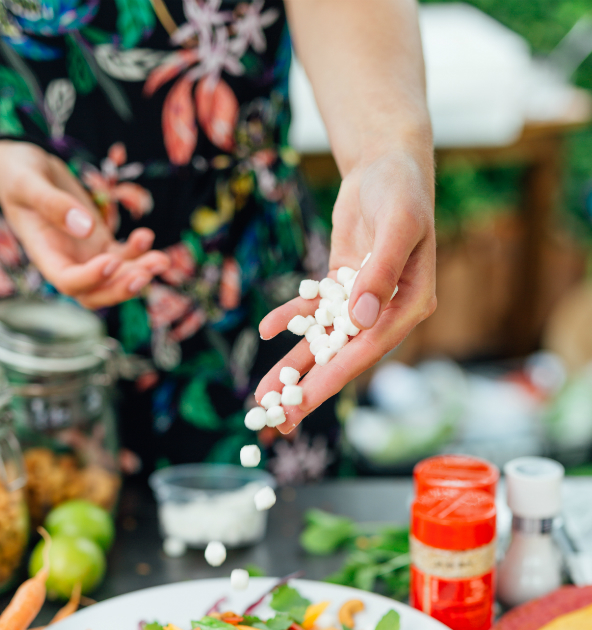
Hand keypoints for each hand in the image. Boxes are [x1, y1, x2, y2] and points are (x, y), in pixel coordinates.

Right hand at [0, 141, 168, 308]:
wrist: (22, 169)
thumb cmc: (17, 175)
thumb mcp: (27, 183)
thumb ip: (52, 204)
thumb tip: (86, 227)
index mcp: (44, 255)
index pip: (68, 282)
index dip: (92, 278)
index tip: (112, 259)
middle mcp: (66, 262)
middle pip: (96, 294)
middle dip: (122, 289)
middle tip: (146, 274)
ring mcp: (85, 255)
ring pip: (115, 279)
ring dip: (139, 273)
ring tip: (162, 260)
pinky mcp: (100, 243)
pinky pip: (124, 257)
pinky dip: (138, 252)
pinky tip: (147, 237)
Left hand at [256, 149, 435, 432]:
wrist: (388, 163)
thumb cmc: (402, 190)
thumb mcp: (396, 226)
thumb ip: (380, 273)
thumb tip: (360, 319)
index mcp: (411, 304)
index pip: (368, 350)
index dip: (333, 378)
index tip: (304, 402)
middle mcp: (387, 310)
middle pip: (343, 357)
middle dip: (308, 389)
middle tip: (277, 421)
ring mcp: (364, 302)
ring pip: (324, 341)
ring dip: (293, 368)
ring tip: (262, 397)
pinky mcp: (343, 288)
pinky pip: (314, 311)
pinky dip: (291, 320)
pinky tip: (267, 329)